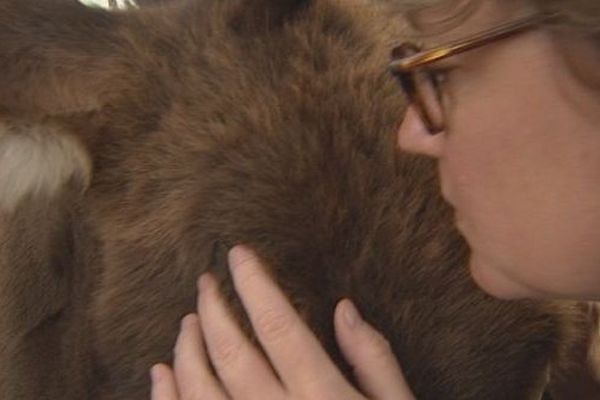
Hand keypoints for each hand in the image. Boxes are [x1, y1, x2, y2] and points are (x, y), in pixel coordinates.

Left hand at [150, 245, 415, 399]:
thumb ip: (374, 360)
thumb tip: (343, 308)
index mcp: (324, 398)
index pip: (277, 326)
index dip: (255, 284)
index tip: (239, 254)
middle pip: (231, 352)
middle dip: (213, 309)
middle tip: (205, 282)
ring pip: (200, 390)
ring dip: (187, 349)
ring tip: (187, 320)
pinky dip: (168, 398)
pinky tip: (161, 373)